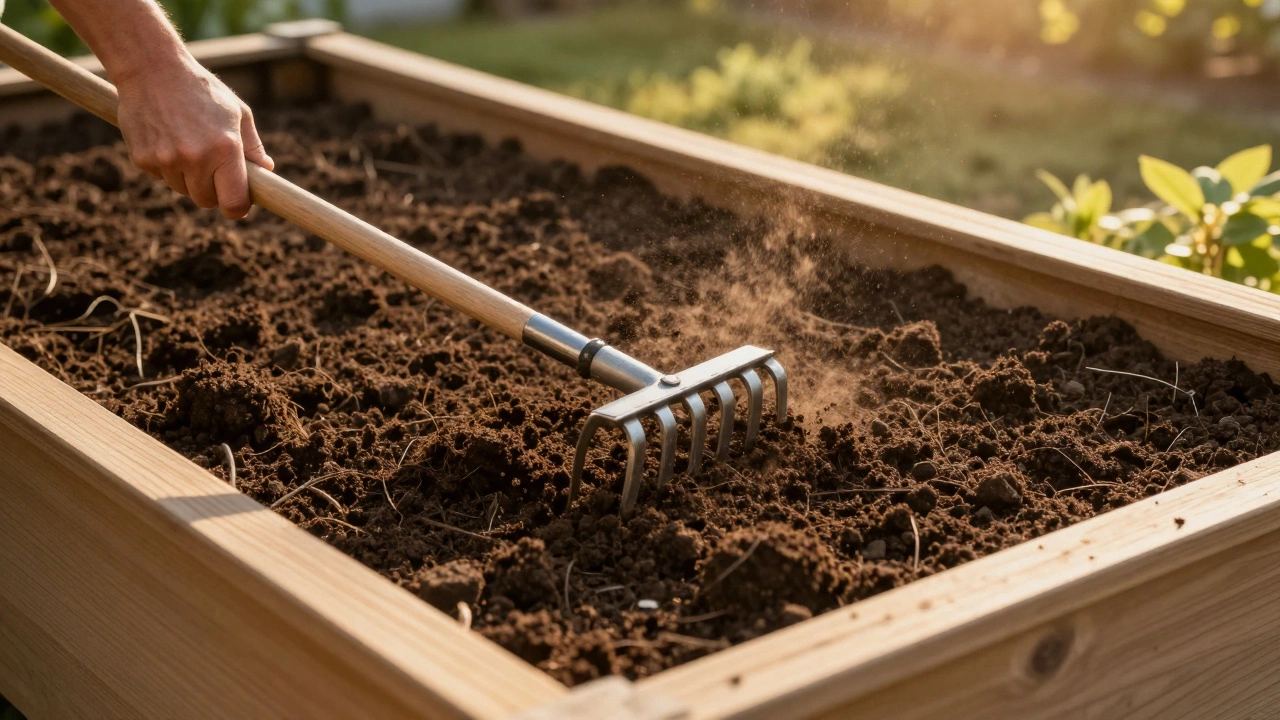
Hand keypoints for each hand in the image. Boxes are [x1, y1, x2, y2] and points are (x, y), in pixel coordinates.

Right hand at [116, 58, 273, 219]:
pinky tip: (166, 138)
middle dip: (213, 191)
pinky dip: (166, 166)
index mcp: (225, 148)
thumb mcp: (237, 112)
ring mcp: (166, 160)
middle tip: (212, 168)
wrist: (152, 68)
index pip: (234, 203)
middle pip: (207, 201)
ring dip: (188, 177)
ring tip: (187, 144)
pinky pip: (161, 177)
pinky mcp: (142, 159)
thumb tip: (266, 172)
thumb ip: (253, 147)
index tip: (238, 203)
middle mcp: (196, 158)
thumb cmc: (202, 90)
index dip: (238, 207)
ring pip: (183, 190)